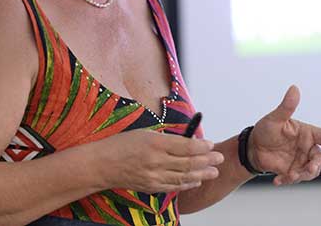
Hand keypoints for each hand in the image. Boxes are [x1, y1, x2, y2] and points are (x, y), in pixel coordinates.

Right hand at [97, 129, 223, 192]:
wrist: (101, 165)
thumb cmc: (121, 145)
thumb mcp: (144, 134)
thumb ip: (166, 139)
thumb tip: (188, 141)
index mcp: (155, 143)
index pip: (185, 146)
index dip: (201, 146)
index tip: (211, 144)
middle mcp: (156, 161)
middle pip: (188, 162)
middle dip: (207, 160)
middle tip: (220, 158)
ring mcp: (153, 176)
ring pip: (183, 177)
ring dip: (201, 174)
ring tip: (214, 171)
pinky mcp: (150, 187)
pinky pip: (173, 186)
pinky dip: (187, 184)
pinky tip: (196, 180)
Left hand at [249, 85, 320, 185]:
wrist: (252, 147)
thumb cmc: (265, 129)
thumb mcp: (275, 118)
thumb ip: (287, 106)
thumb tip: (294, 88)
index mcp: (307, 133)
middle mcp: (306, 148)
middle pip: (320, 158)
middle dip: (317, 165)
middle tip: (309, 168)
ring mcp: (300, 161)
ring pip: (311, 171)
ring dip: (303, 175)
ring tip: (290, 176)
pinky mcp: (292, 172)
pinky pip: (295, 178)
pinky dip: (287, 180)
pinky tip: (277, 180)